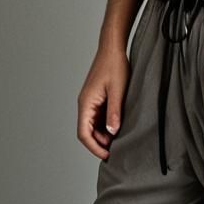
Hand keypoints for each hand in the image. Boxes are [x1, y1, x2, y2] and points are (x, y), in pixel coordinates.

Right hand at [76, 45, 130, 159]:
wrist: (112, 47)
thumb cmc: (114, 65)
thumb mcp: (117, 90)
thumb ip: (114, 112)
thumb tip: (111, 133)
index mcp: (86, 103)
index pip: (83, 134)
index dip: (94, 147)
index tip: (108, 155)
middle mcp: (85, 104)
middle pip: (87, 132)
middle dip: (100, 142)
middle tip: (117, 148)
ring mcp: (91, 101)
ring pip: (93, 126)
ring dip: (103, 134)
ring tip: (119, 138)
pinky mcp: (97, 98)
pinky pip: (98, 117)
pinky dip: (106, 125)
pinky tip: (118, 125)